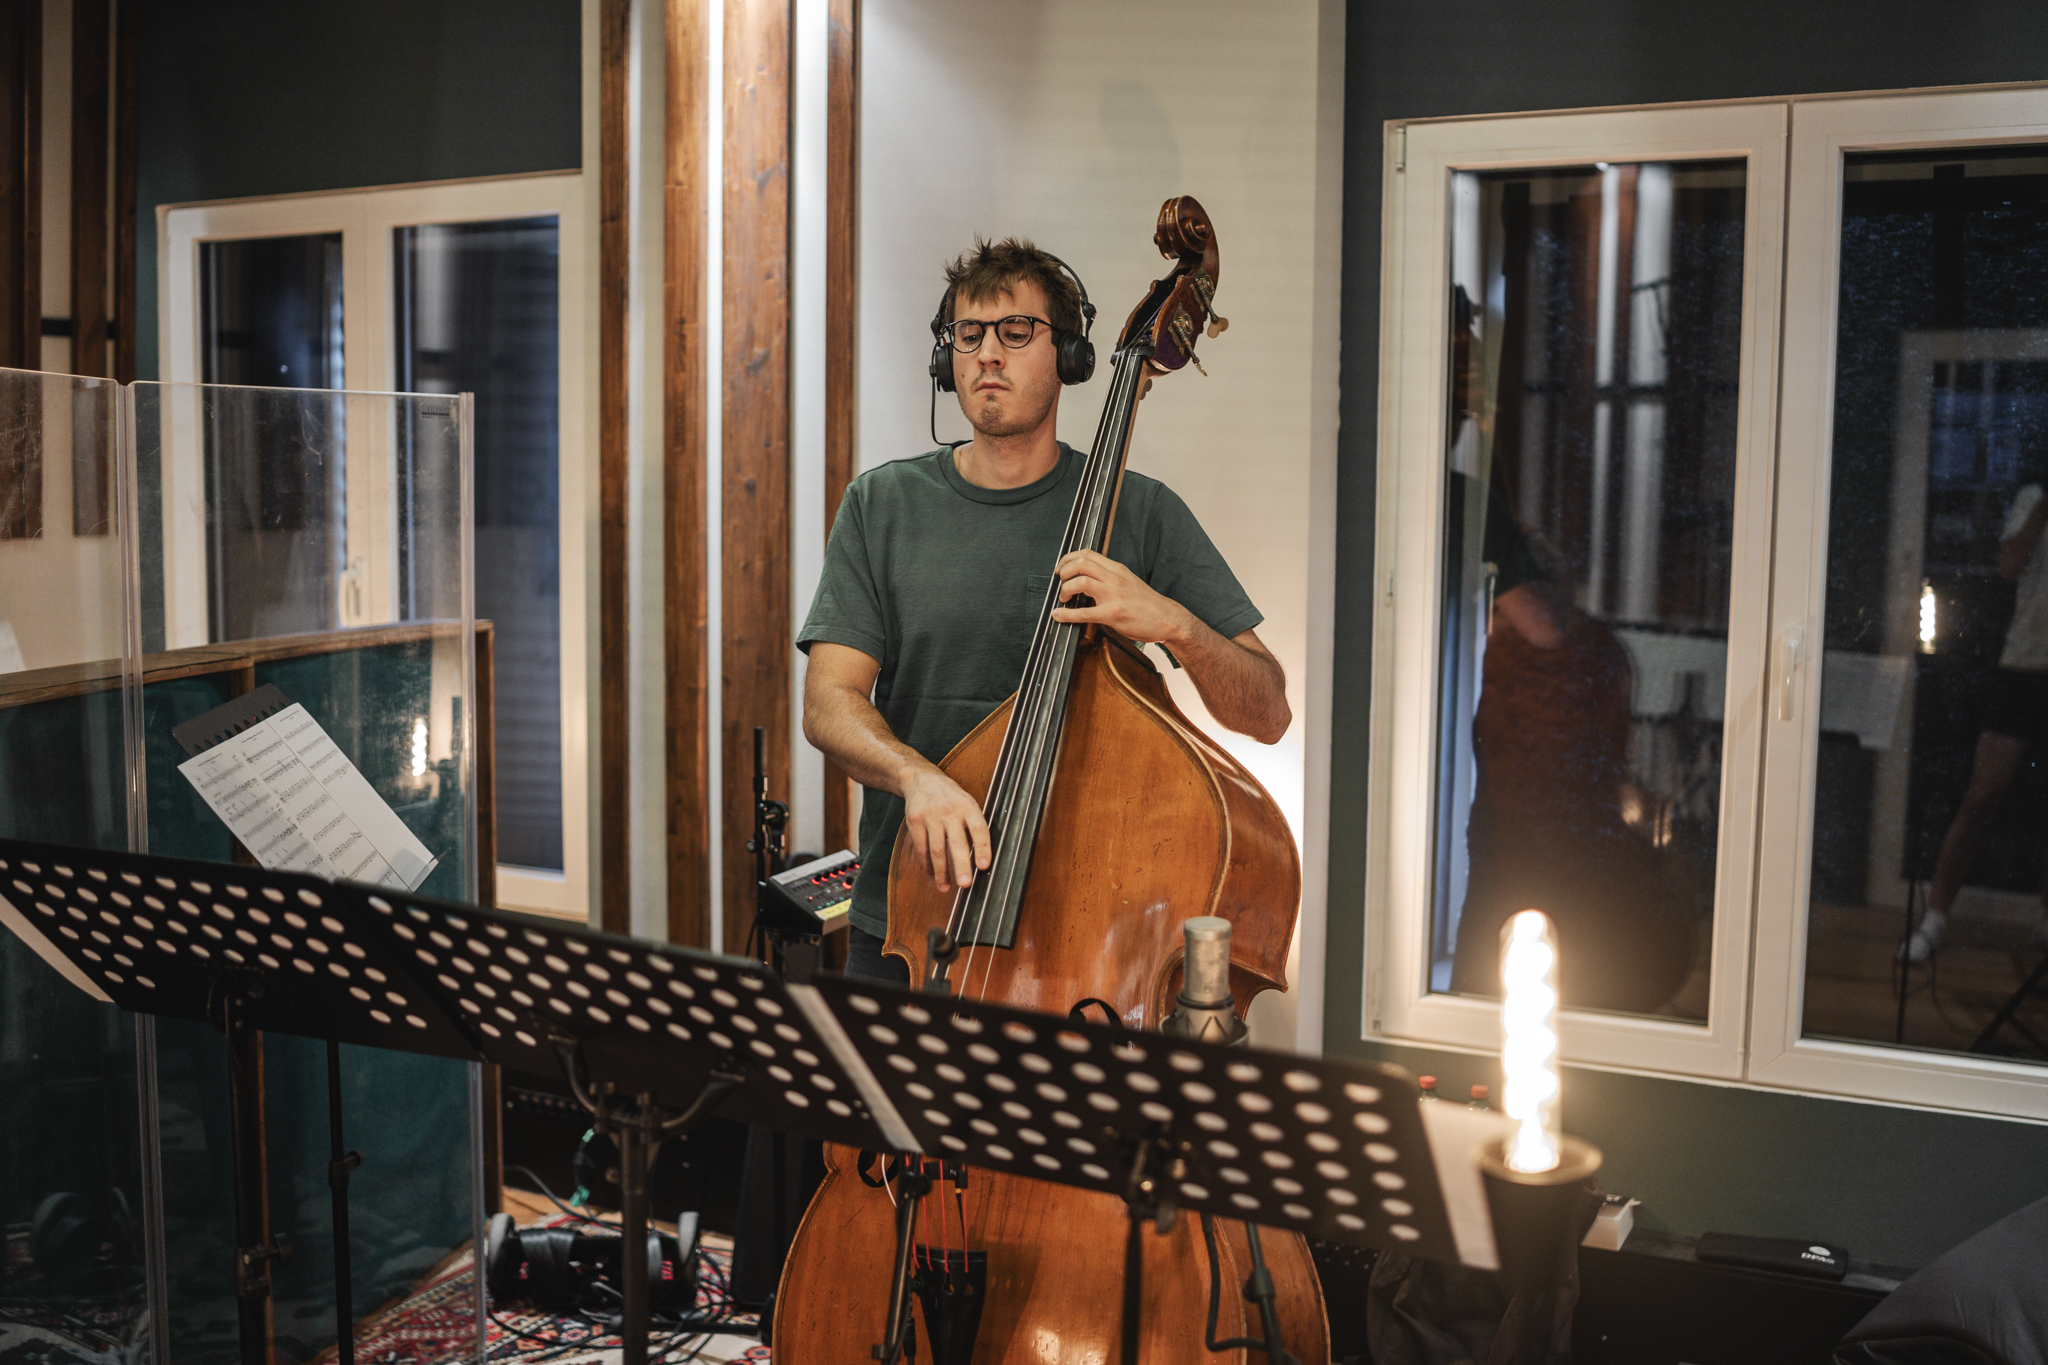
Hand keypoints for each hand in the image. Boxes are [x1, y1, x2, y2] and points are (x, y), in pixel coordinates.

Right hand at [901, 766, 991, 892]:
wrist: (920, 779)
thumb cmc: (950, 797)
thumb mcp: (967, 803)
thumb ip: (974, 825)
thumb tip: (983, 857)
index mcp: (968, 806)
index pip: (979, 828)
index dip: (983, 847)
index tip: (985, 866)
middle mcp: (950, 810)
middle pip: (957, 843)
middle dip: (961, 866)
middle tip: (966, 884)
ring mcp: (931, 816)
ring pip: (937, 850)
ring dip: (941, 872)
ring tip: (946, 887)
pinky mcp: (915, 821)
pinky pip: (921, 848)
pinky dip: (927, 864)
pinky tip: (932, 874)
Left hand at [1049, 550, 1192, 643]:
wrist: (1168, 618)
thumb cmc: (1148, 604)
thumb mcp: (1128, 581)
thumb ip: (1110, 578)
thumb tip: (1089, 579)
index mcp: (1117, 569)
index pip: (1088, 554)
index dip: (1069, 558)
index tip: (1062, 567)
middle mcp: (1115, 578)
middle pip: (1081, 562)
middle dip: (1064, 570)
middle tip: (1060, 581)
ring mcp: (1114, 595)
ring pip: (1081, 582)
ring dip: (1065, 589)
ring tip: (1064, 598)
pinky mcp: (1113, 614)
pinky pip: (1084, 612)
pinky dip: (1067, 614)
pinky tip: (1059, 615)